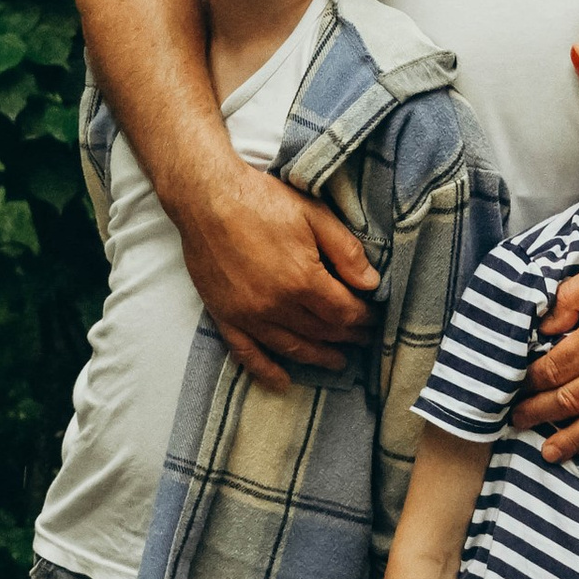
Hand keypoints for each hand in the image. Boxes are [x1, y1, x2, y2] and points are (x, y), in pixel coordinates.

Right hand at [175, 156, 373, 386]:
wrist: (206, 197)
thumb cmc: (261, 200)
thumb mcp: (314, 215)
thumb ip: (346, 251)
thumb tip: (372, 284)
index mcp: (302, 279)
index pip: (344, 313)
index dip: (364, 319)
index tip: (373, 318)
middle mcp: (276, 305)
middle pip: (322, 333)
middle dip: (347, 337)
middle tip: (362, 339)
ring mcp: (248, 315)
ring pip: (292, 348)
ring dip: (318, 358)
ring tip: (337, 361)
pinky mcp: (225, 316)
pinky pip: (247, 354)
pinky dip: (266, 371)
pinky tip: (282, 381)